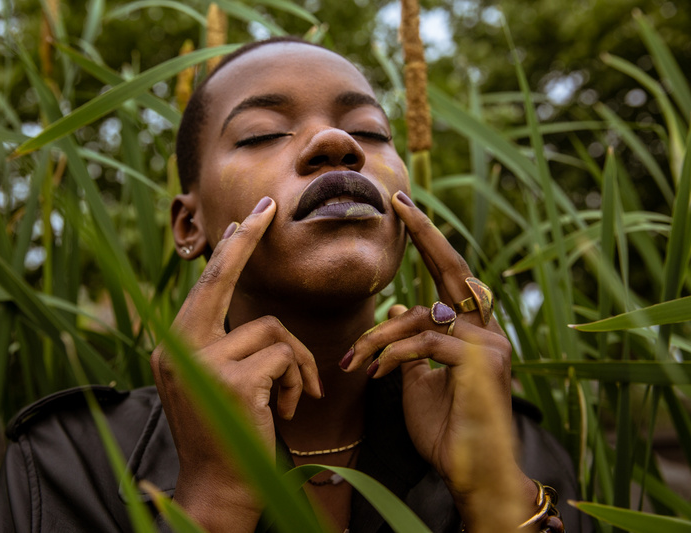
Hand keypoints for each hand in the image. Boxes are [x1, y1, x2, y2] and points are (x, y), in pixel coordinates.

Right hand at [151, 196, 322, 531]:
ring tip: (292, 397)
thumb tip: (254, 311)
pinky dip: (298, 382)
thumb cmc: (226, 435)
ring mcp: (201, 361)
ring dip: (296, 362)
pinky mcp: (231, 379)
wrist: (219, 489)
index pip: (204, 287)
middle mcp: (178, 346)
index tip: (245, 220)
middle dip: (247, 239)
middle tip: (268, 206)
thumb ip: (224, 345)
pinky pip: (285, 355)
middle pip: (219, 278)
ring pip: (272, 327)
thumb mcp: (215, 383)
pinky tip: (286, 412)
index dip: (228, 251)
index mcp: (174, 345)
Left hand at [341, 191, 531, 528]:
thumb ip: (411, 342)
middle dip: (425, 234)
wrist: (469, 472)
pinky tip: (378, 374)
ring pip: (423, 315)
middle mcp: (487, 330)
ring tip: (353, 362)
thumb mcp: (418, 377)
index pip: (449, 276)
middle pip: (453, 271)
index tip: (404, 208)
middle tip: (398, 202)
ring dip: (378, 337)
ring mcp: (490, 346)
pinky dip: (395, 354)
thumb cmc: (444, 427)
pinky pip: (427, 342)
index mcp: (471, 330)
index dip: (429, 241)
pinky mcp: (482, 365)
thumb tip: (399, 310)